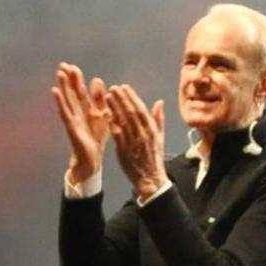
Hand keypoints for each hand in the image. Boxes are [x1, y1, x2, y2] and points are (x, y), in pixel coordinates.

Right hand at [52, 63, 110, 183]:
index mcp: (86, 109)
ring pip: (67, 100)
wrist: (91, 160)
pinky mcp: (70, 127)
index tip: (73, 66)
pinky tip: (55, 91)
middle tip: (63, 64)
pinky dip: (60, 101)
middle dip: (68, 80)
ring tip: (59, 73)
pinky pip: (64, 112)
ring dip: (63, 86)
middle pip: (72, 93)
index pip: (80, 91)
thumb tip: (97, 79)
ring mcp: (72, 119)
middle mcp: (77, 112)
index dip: (77, 79)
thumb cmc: (95, 139)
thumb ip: (100, 99)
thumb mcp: (102, 115)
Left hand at [103, 84, 166, 199]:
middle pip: (131, 113)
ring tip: (107, 96)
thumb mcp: (160, 137)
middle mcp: (143, 134)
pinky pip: (116, 134)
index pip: (141, 109)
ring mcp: (133, 142)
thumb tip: (159, 102)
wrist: (150, 178)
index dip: (132, 97)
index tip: (124, 87)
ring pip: (123, 121)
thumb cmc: (154, 157)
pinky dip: (111, 123)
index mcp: (152, 130)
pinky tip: (105, 114)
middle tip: (113, 88)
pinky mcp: (123, 150)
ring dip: (114, 107)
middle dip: (122, 98)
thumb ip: (159, 119)